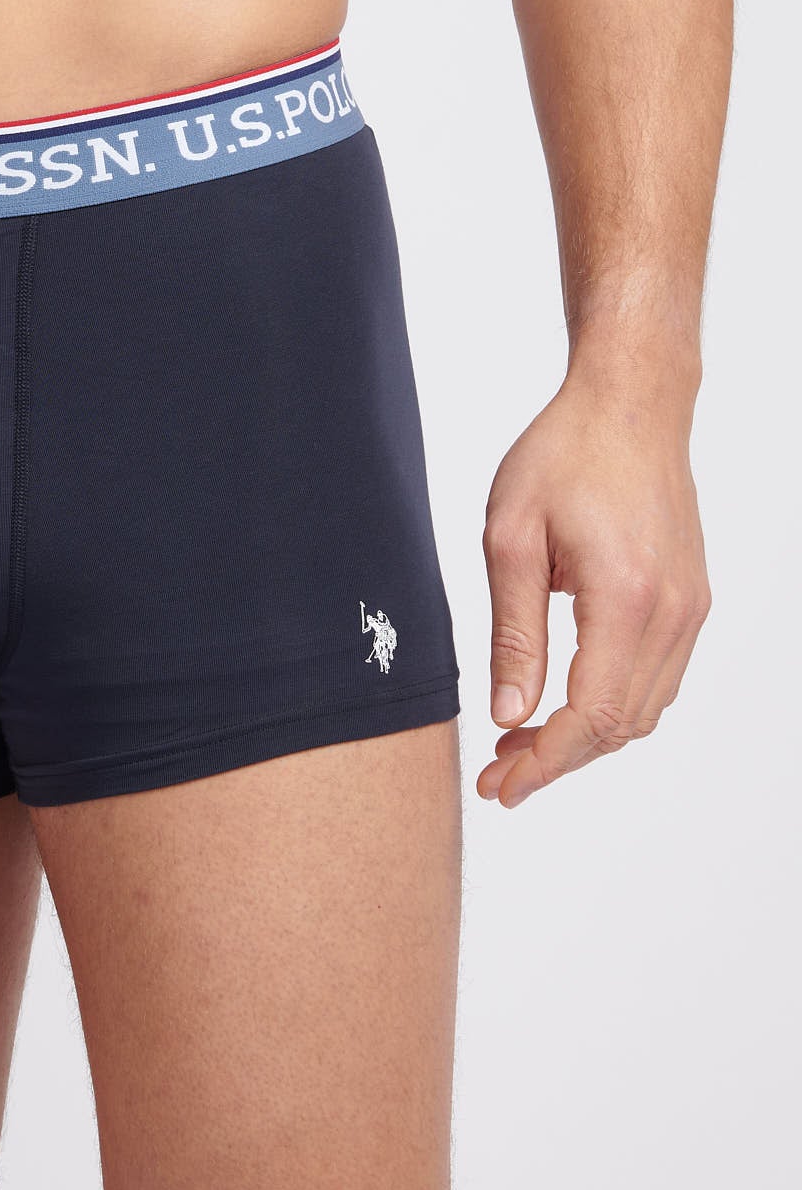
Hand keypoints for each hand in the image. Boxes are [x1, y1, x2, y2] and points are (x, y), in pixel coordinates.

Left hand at [478, 367, 710, 809]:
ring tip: (520, 744)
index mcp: (626, 597)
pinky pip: (657, 679)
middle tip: (498, 775)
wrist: (631, 404)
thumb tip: (509, 715)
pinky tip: (561, 704)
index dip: (544, 763)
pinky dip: (611, 706)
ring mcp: (690, 608)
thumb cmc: (565, 454)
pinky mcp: (690, 600)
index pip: (591, 715)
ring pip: (643, 711)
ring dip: (584, 739)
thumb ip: (513, 635)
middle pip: (621, 726)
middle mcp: (672, 611)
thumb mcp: (511, 539)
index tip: (501, 785)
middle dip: (557, 761)